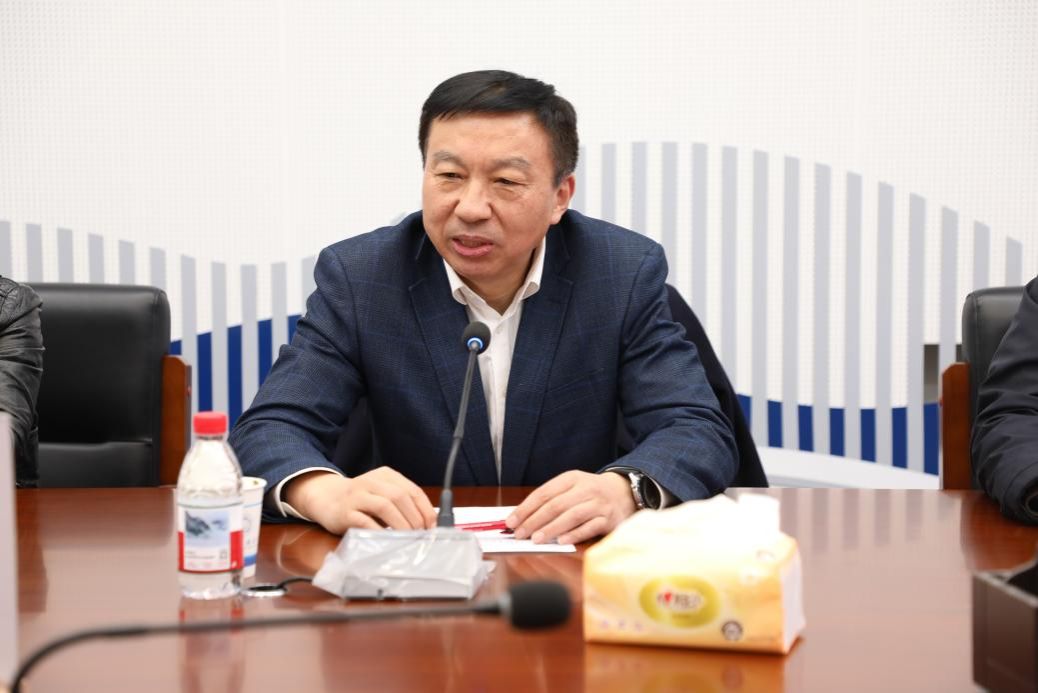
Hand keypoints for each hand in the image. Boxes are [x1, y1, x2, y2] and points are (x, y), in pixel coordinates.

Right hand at [284, 467, 435, 534]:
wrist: (326, 496)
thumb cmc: (360, 499)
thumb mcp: (382, 493)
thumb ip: (401, 504)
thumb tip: (427, 524)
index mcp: (386, 475)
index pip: (412, 490)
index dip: (425, 509)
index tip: (432, 526)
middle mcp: (372, 482)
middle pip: (400, 497)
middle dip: (414, 518)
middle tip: (421, 535)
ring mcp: (357, 495)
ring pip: (385, 506)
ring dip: (401, 524)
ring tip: (408, 538)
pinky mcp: (346, 512)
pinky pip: (365, 521)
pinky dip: (380, 531)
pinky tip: (387, 540)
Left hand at [505, 470, 635, 543]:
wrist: (624, 493)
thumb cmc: (590, 494)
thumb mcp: (572, 488)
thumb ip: (550, 500)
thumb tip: (522, 518)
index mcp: (571, 478)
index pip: (544, 493)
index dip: (526, 508)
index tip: (511, 522)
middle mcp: (586, 488)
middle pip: (556, 505)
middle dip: (534, 520)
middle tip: (520, 534)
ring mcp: (599, 503)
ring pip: (572, 515)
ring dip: (551, 528)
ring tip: (536, 540)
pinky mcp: (609, 518)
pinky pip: (590, 527)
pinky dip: (574, 534)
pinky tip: (561, 542)